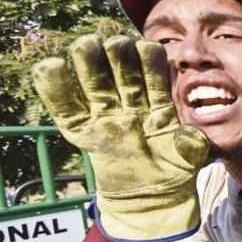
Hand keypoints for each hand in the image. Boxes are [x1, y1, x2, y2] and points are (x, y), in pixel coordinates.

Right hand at [31, 35, 208, 241]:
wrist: (154, 198)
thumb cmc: (175, 171)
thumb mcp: (190, 158)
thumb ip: (191, 144)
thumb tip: (190, 134)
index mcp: (158, 105)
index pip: (153, 75)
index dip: (150, 60)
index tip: (146, 48)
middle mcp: (130, 105)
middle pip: (120, 71)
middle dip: (117, 53)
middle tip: (115, 43)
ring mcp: (107, 117)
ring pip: (96, 84)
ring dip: (90, 62)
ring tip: (86, 45)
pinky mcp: (86, 134)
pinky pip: (67, 110)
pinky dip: (56, 89)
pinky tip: (49, 67)